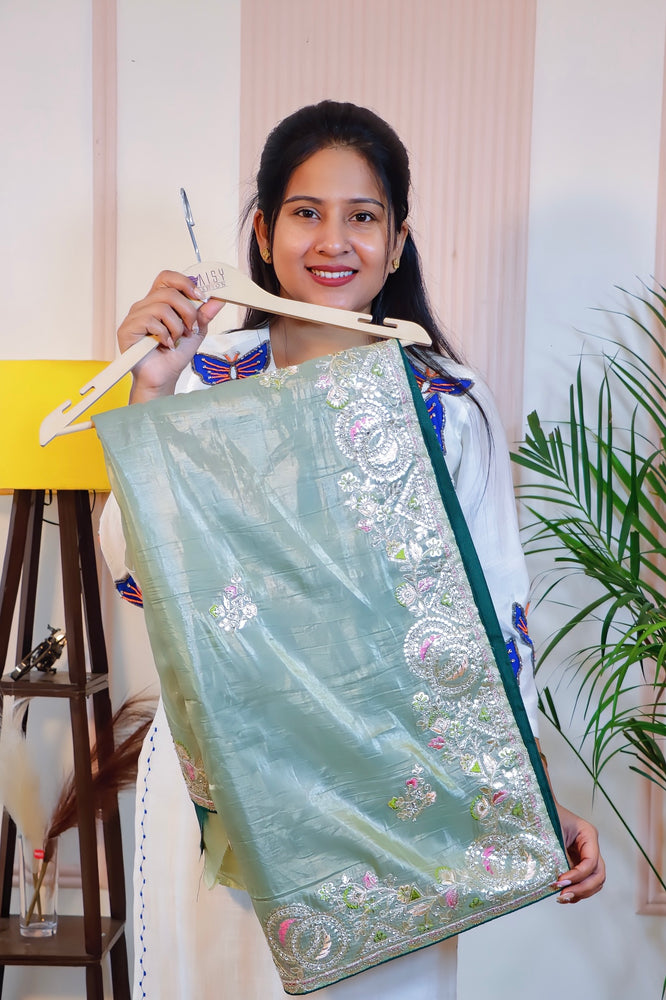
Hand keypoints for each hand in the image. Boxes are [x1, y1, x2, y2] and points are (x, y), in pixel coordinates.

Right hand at [117, 270, 224, 402]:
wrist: (165, 377)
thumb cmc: (175, 355)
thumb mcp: (196, 331)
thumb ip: (205, 314)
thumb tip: (219, 299)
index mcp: (159, 301)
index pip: (168, 278)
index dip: (184, 282)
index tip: (200, 296)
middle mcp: (145, 305)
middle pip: (169, 292)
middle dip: (187, 312)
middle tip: (190, 329)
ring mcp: (135, 316)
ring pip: (161, 307)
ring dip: (176, 327)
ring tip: (175, 340)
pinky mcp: (127, 329)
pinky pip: (150, 320)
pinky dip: (164, 334)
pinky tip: (165, 344)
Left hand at [552, 802, 604, 902]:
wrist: (540, 807)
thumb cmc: (545, 814)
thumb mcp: (552, 833)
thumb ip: (558, 855)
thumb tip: (558, 880)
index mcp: (588, 834)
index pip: (591, 861)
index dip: (578, 875)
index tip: (560, 881)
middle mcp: (591, 846)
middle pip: (598, 875)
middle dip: (583, 888)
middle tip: (564, 894)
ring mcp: (587, 855)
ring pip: (595, 881)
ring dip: (581, 892)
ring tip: (563, 897)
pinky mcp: (579, 862)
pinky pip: (585, 881)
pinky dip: (577, 890)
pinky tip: (564, 895)